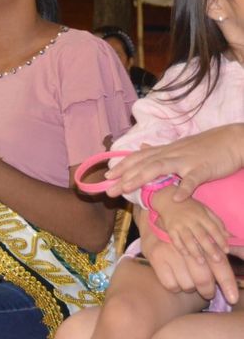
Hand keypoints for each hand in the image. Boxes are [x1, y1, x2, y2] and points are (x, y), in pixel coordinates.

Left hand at [106, 124, 243, 199]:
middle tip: (107, 189)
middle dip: (124, 176)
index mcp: (166, 151)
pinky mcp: (203, 168)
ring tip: (127, 189)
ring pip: (160, 167)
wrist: (232, 140)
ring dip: (141, 178)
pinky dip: (184, 188)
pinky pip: (192, 179)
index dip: (122, 166)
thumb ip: (160, 149)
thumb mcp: (179, 146)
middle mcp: (171, 154)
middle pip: (143, 164)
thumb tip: (142, 146)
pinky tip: (175, 198)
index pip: (139, 158)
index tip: (106, 176)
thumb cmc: (205, 146)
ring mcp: (186, 160)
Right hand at [141, 215, 238, 303]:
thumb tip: (235, 254)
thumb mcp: (201, 231)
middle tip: (208, 293)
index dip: (227, 282)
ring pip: (187, 284)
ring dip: (191, 288)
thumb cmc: (184, 229)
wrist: (153, 219)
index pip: (219, 263)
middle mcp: (186, 245)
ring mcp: (170, 250)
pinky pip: (171, 284)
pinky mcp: (156, 256)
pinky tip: (176, 280)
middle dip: (208, 291)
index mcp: (202, 240)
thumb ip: (216, 245)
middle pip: (203, 277)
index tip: (232, 298)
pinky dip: (176, 287)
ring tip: (188, 281)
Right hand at [151, 186, 228, 262]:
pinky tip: (186, 254)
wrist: (168, 199)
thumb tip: (228, 235)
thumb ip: (217, 221)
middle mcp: (190, 220)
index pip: (213, 229)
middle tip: (217, 260)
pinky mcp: (170, 228)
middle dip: (210, 249)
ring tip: (201, 262)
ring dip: (195, 251)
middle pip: (201, 236)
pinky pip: (175, 239)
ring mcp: (179, 224)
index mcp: (201, 215)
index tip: (226, 250)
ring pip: (188, 239)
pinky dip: (180, 247)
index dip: (220, 240)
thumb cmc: (190, 206)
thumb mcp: (205, 209)